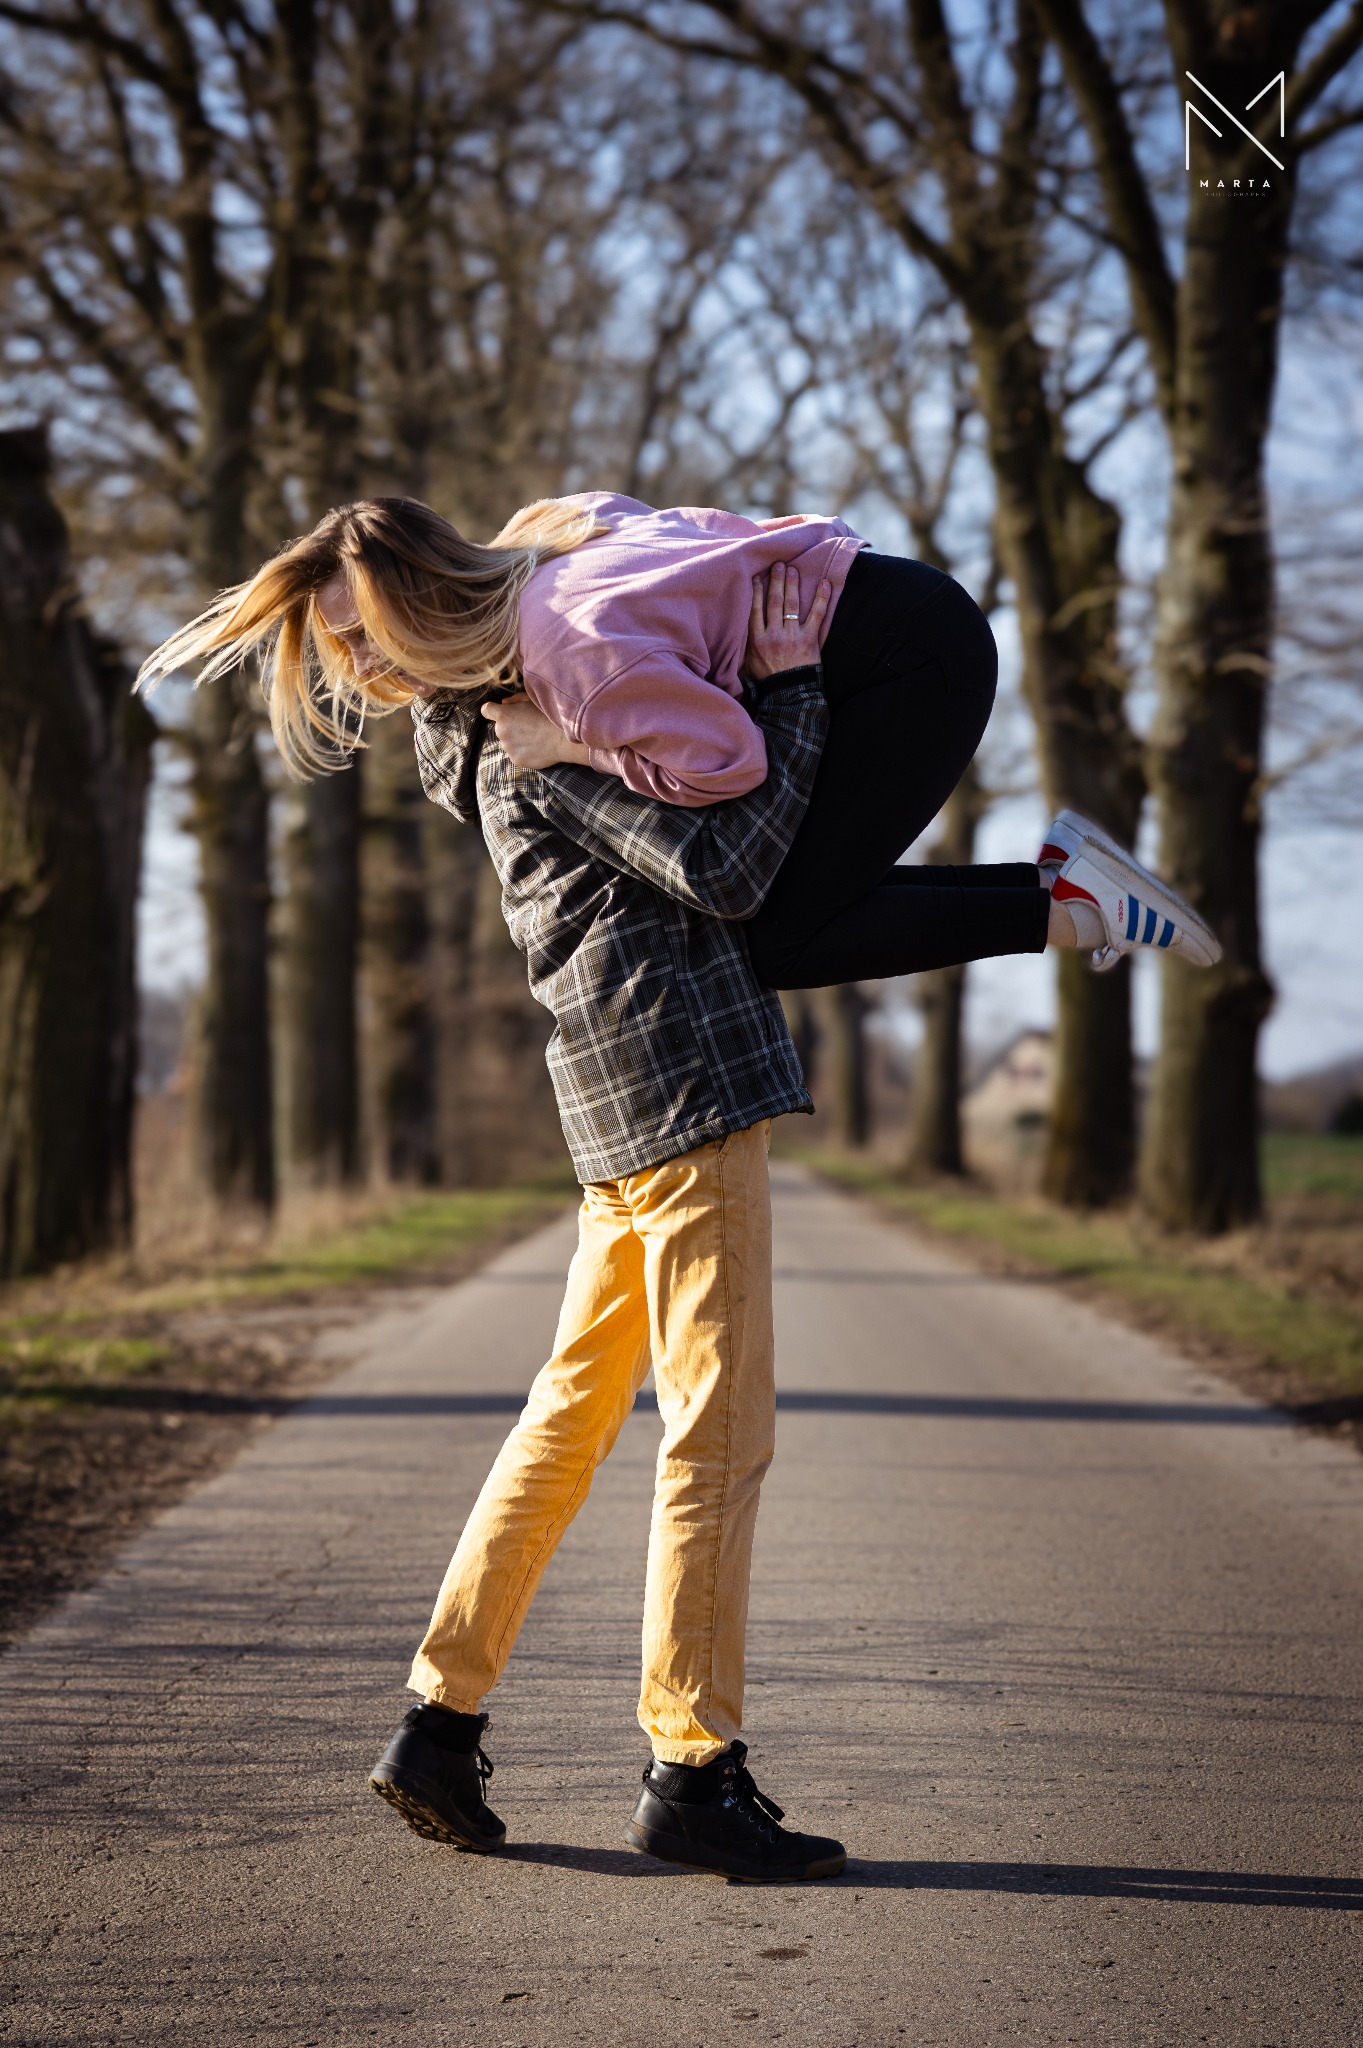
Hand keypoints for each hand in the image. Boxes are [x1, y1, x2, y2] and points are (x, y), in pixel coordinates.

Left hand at [481, 692, 591, 770]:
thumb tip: (503, 703)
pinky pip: (516, 754)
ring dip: (516, 740)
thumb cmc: (549, 715)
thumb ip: (515, 699)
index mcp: (503, 714)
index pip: (486, 710)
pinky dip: (523, 751)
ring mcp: (507, 748)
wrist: (562, 739)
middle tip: (528, 726)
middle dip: (510, 726)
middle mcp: (501, 731)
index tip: (498, 711)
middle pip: (500, 728)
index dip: (492, 710)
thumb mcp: (532, 699)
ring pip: (508, 742)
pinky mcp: (516, 760)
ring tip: (535, 737)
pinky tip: (537, 747)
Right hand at [743, 562, 831, 680]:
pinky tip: (825, 583)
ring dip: (792, 585)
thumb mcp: (749, 666)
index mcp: (757, 640)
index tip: (757, 576)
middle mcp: (773, 635)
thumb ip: (744, 649)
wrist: (789, 695)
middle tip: (778, 564)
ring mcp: (791, 636)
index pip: (755, 610)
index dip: (756, 591)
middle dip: (775, 581)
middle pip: (774, 602)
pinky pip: (816, 615)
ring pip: (791, 605)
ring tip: (793, 569)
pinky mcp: (809, 640)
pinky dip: (821, 598)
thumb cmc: (769, 681)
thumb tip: (734, 638)